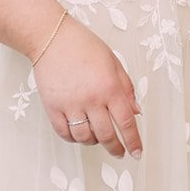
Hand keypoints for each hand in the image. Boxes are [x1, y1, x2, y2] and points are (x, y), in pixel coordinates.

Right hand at [34, 16, 141, 157]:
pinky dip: (74, 138)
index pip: (126, 122)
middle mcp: (92, 99)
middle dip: (116, 148)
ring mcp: (71, 105)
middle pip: (106, 135)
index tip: (137, 153)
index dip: (133, 141)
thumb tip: (136, 112)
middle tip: (120, 153)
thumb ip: (127, 88)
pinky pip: (65, 133)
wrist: (52, 38)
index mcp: (110, 87)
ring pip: (85, 138)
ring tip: (98, 139)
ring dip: (94, 143)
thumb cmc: (84, 46)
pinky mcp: (53, 107)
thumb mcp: (114, 62)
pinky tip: (80, 134)